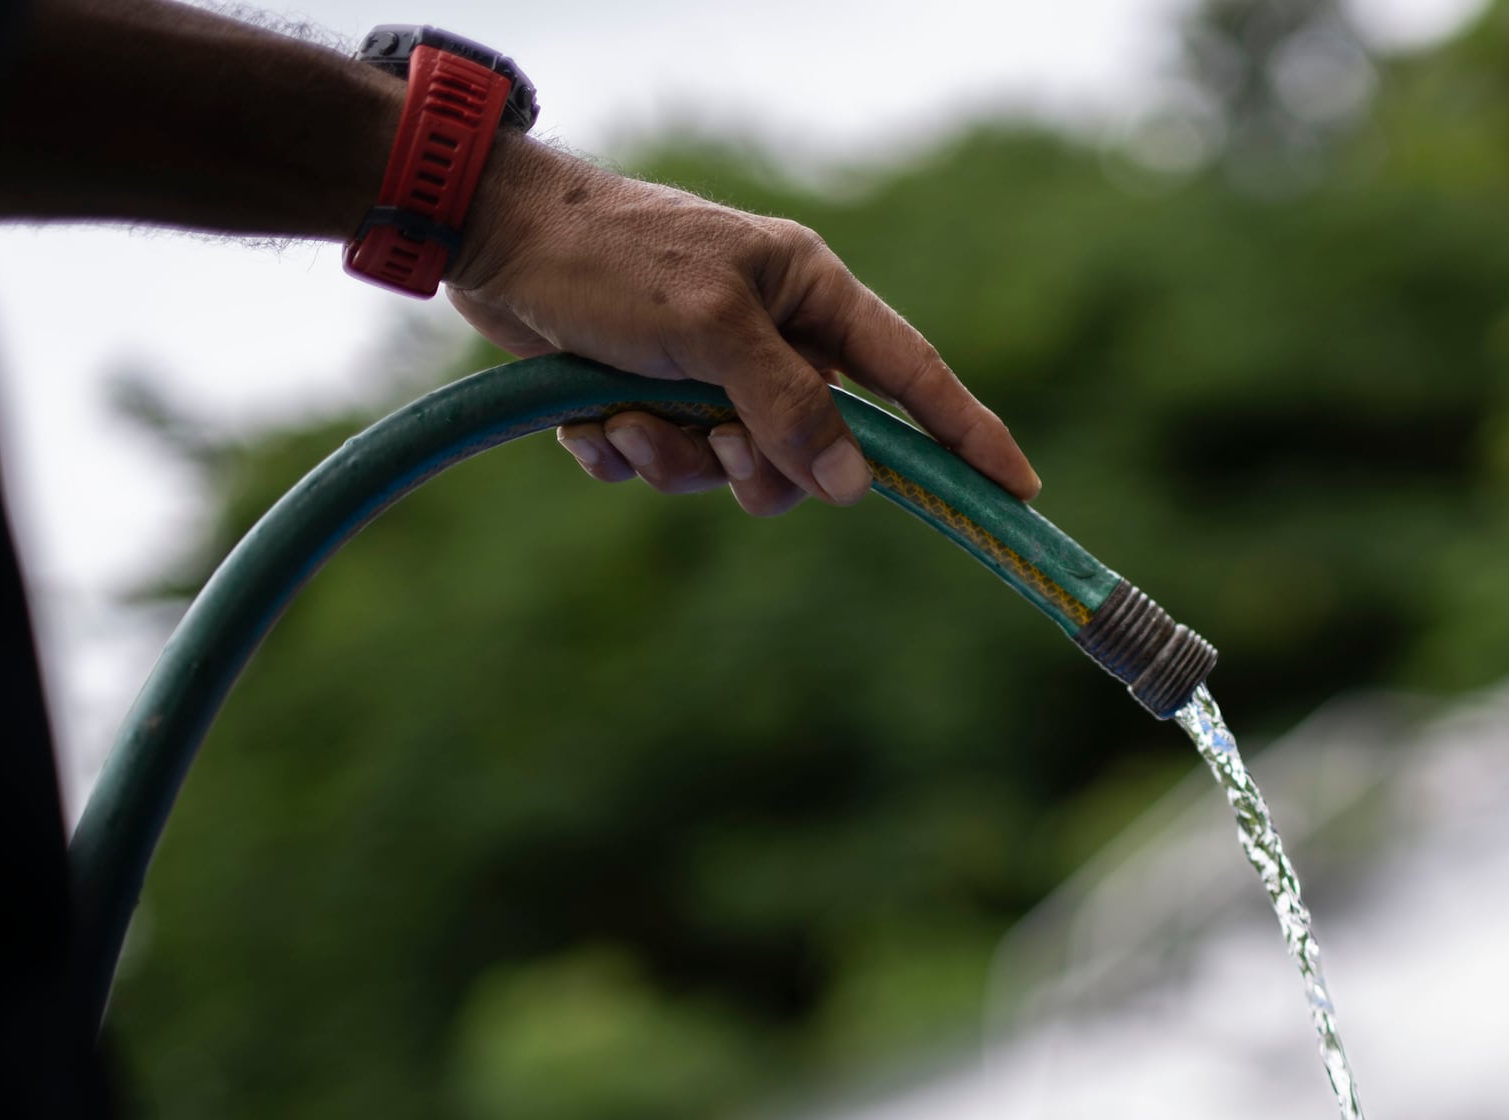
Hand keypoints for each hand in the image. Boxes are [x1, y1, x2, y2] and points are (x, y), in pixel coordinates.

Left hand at [446, 141, 1039, 516]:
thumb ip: (789, 407)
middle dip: (758, 465)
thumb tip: (857, 486)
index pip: (912, 376)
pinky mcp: (649, 399)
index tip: (1018, 489)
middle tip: (715, 443)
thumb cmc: (610, 260)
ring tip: (625, 422)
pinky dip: (626, 457)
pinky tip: (587, 421)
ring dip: (676, 461)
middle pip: (815, 452)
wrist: (490, 241)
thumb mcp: (710, 330)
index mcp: (810, 296)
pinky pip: (667, 469)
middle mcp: (771, 337)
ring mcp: (711, 372)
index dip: (967, 435)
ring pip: (734, 471)